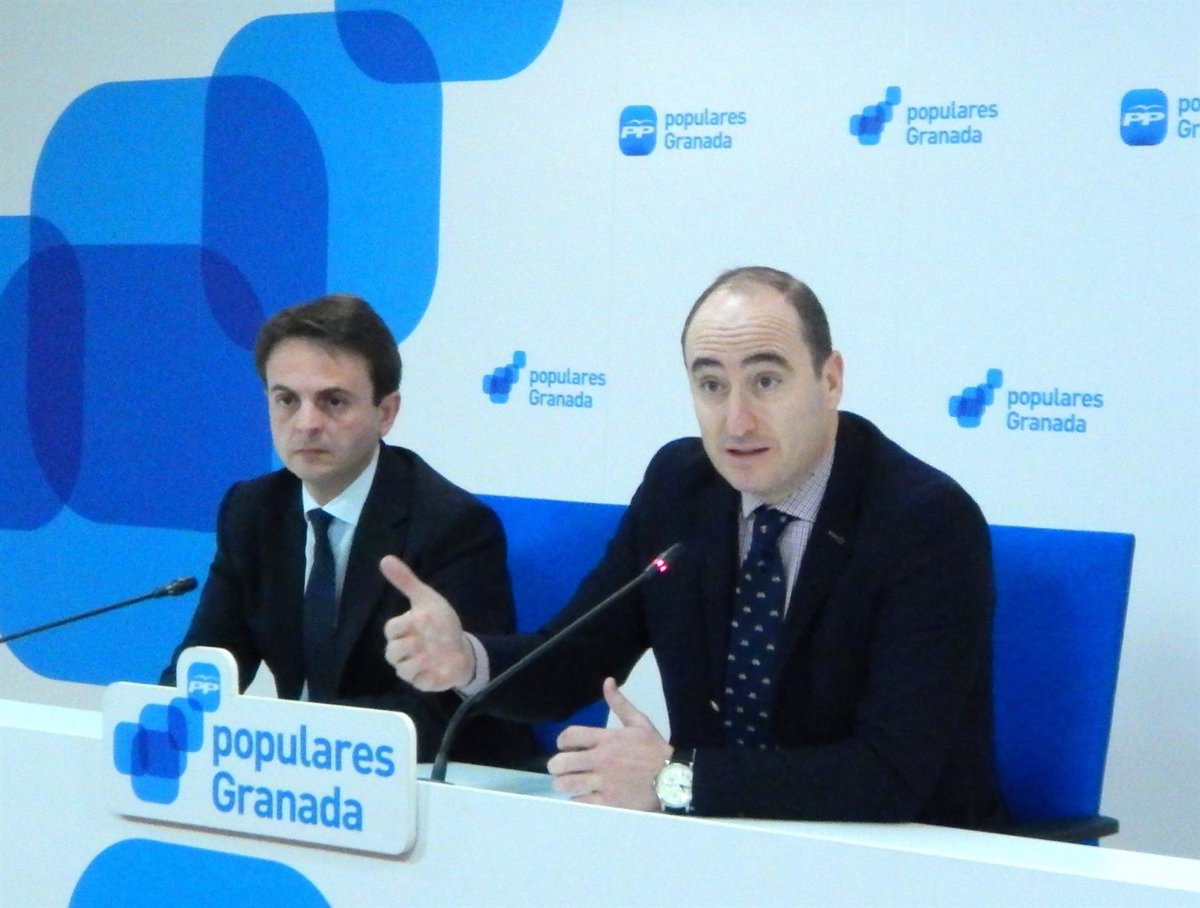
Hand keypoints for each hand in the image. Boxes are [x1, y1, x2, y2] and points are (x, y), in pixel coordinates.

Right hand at [381, 555, 474, 690]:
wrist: (462, 646)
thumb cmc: (441, 622)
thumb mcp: (426, 598)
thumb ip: (406, 581)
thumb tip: (385, 558)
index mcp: (402, 630)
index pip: (391, 629)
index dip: (404, 625)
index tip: (422, 618)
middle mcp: (403, 650)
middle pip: (391, 652)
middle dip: (407, 646)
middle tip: (424, 640)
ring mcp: (412, 667)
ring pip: (401, 670)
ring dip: (416, 663)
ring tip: (432, 655)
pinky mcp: (423, 682)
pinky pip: (418, 684)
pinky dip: (426, 677)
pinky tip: (438, 668)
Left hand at [546, 677, 671, 810]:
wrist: (674, 778)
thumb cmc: (654, 750)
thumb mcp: (639, 722)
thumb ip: (620, 703)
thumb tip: (607, 681)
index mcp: (607, 739)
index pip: (569, 736)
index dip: (562, 741)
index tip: (565, 747)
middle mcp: (601, 760)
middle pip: (561, 763)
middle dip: (557, 765)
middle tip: (562, 768)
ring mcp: (603, 783)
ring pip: (566, 784)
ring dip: (564, 784)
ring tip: (570, 783)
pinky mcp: (608, 803)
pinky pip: (580, 803)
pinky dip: (577, 800)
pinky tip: (583, 797)